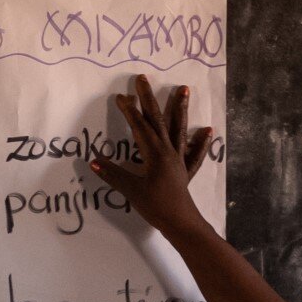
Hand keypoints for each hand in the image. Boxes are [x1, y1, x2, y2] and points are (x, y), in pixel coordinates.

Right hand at [90, 74, 214, 240]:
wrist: (181, 223)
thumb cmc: (156, 206)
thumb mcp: (131, 190)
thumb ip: (113, 175)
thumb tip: (93, 161)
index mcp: (154, 154)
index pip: (139, 127)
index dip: (129, 111)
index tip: (120, 96)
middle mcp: (168, 152)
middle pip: (157, 120)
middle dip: (149, 98)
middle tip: (142, 78)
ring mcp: (179, 160)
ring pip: (178, 129)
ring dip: (180, 108)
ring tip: (183, 89)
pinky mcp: (185, 171)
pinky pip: (194, 153)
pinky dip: (200, 141)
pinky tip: (207, 130)